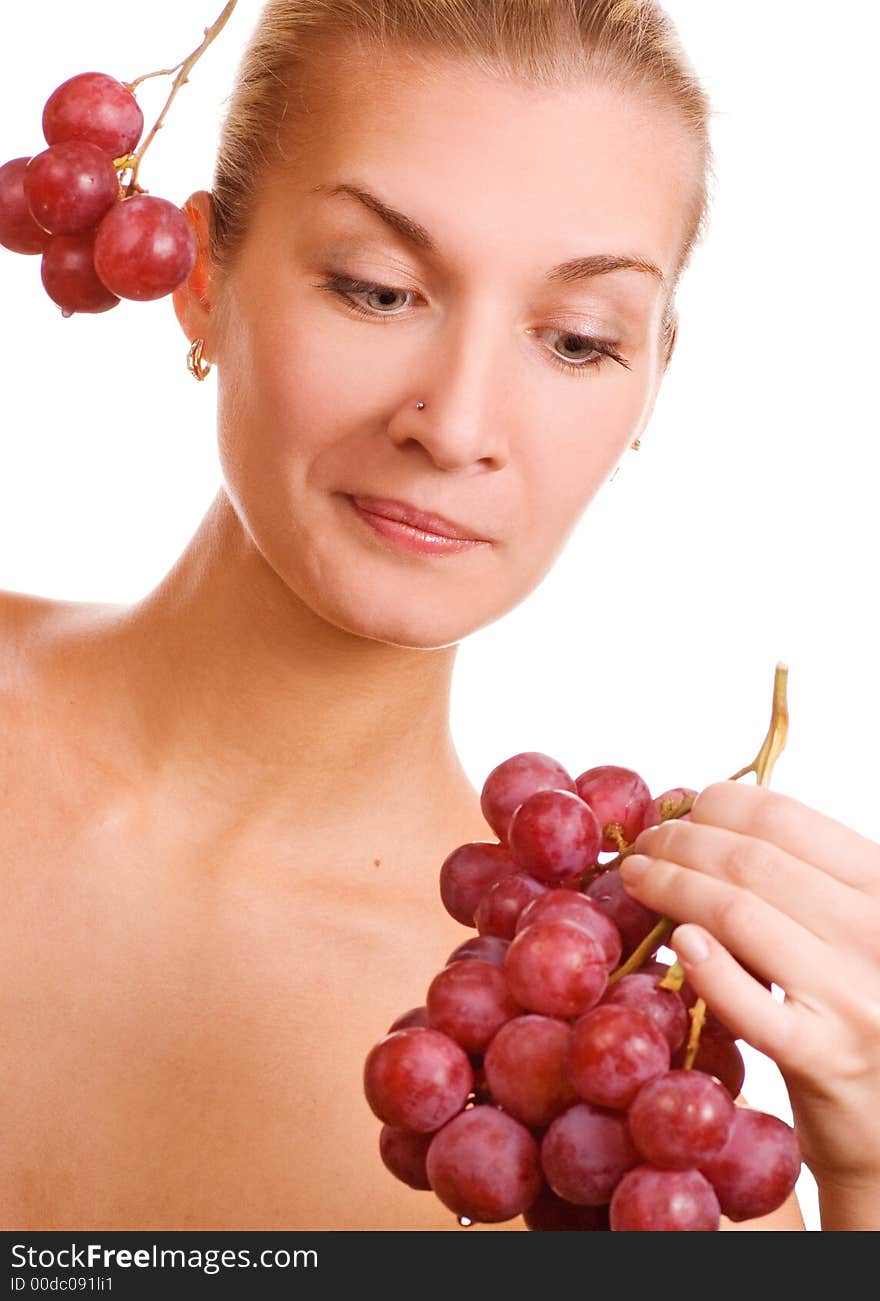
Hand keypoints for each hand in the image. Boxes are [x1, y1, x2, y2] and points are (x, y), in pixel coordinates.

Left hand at [620, 780, 879, 1201]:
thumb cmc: (862, 1009)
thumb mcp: (853, 929)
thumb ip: (803, 881)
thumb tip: (705, 818)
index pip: (788, 820)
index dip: (719, 806)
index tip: (682, 811)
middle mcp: (878, 931)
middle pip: (753, 860)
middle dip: (682, 842)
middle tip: (646, 846)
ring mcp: (856, 996)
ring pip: (738, 913)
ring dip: (672, 886)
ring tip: (639, 879)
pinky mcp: (828, 1057)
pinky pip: (752, 1005)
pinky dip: (708, 968)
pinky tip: (679, 944)